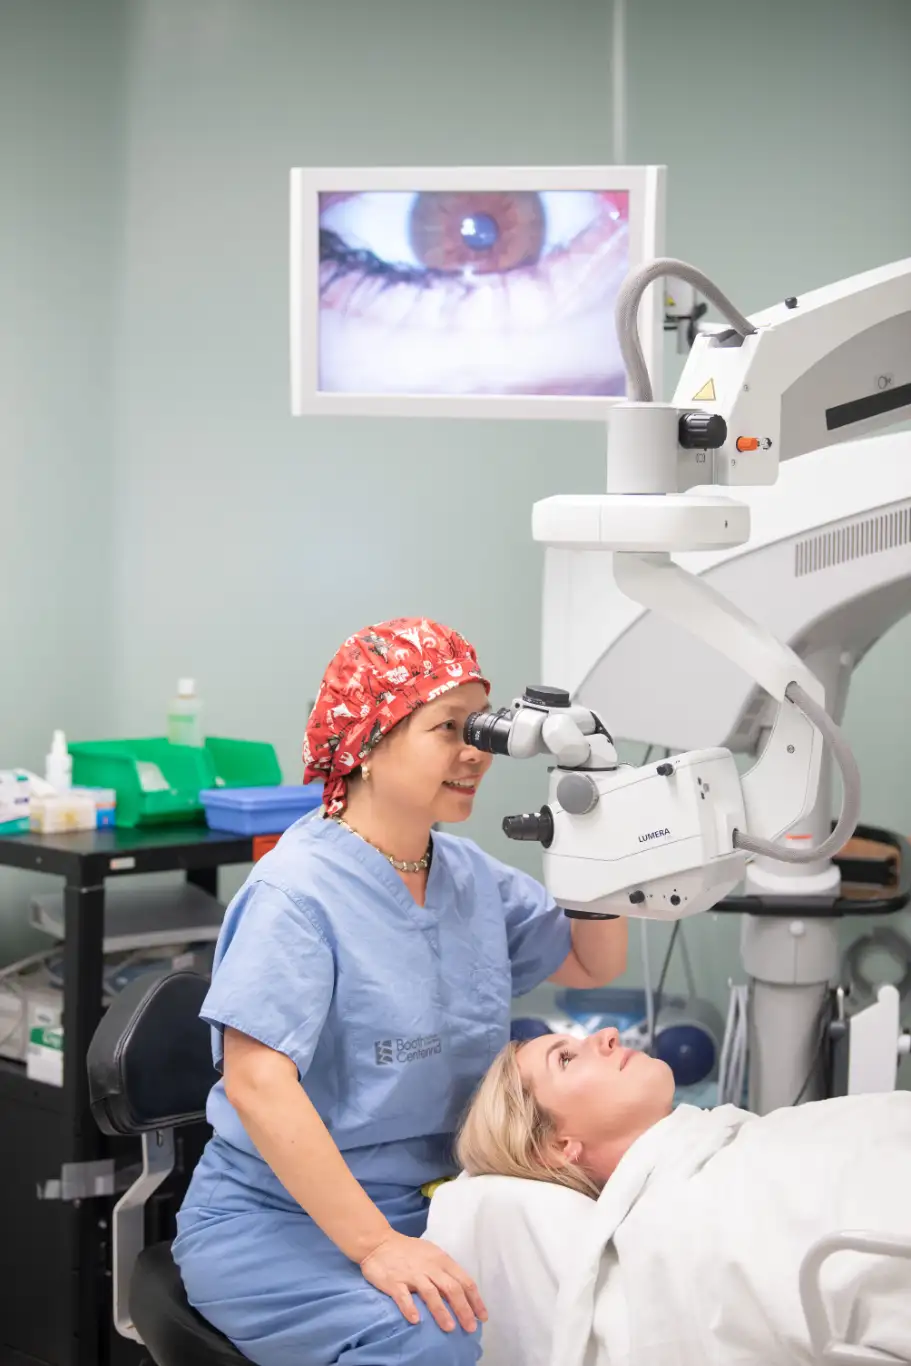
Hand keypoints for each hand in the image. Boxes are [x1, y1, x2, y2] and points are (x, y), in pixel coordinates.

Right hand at [359, 1231, 487, 1334]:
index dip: (475, 1300)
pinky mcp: (394, 1281)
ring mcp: (412, 1274)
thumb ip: (445, 1272)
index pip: (464, 1280)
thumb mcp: (432, 1255)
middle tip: (470, 1328)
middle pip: (451, 1288)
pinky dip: (410, 1308)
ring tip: (449, 1328)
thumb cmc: (409, 1251)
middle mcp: (430, 1266)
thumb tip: (462, 1294)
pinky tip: (416, 1320)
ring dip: (441, 1311)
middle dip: (463, 1309)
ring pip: (431, 1293)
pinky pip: (403, 1296)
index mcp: (442, 1260)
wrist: (379, 1242)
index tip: (482, 1317)